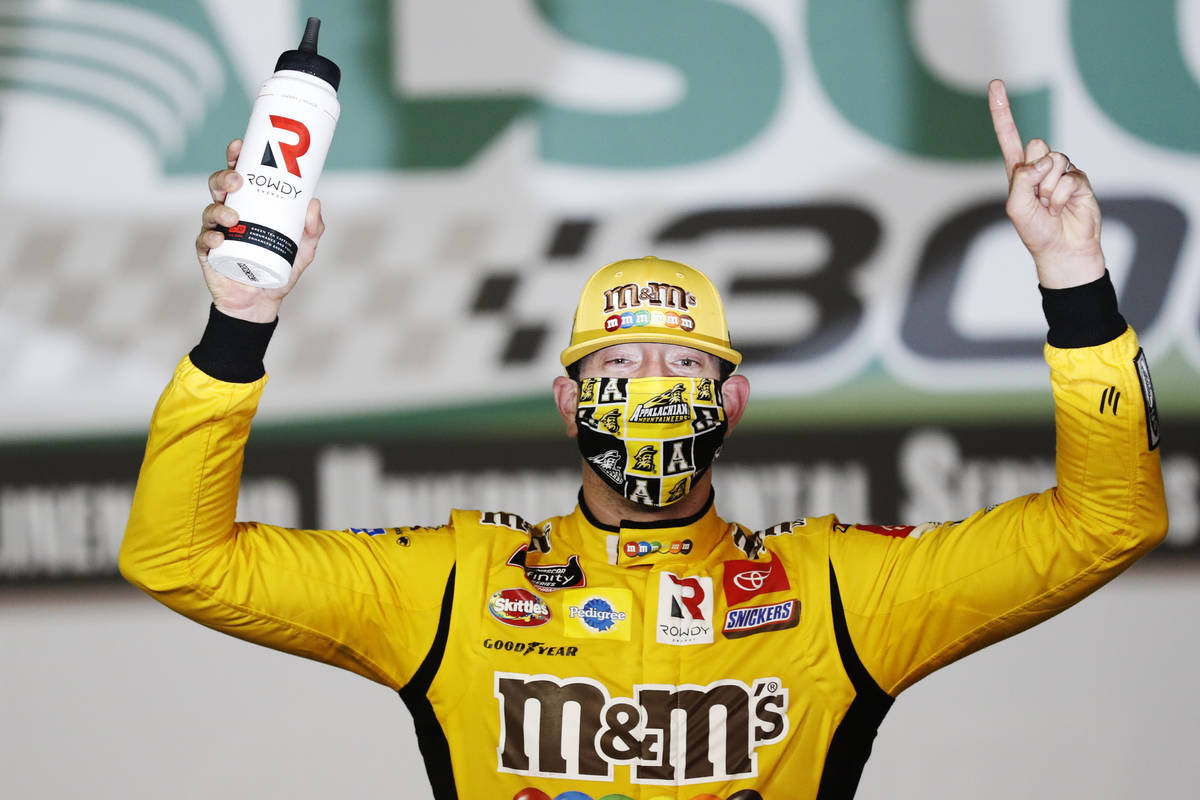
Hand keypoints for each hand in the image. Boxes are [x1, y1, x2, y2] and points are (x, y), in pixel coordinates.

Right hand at [195, 139, 325, 322]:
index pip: (239, 175)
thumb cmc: (280, 270)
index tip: (239, 145)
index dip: (235, 157)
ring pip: (210, 210)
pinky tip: (219, 239)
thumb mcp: (303, 249)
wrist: (263, 303)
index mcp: (249, 206)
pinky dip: (210, 237)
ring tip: (233, 216)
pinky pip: (203, 240)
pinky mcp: (207, 253)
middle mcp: (230, 213)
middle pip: (219, 186)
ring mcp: (216, 232)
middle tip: (237, 180)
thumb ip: (313, 229)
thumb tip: (314, 203)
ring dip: (219, 209)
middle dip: (224, 177)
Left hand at [989, 79, 1104, 288]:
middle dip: (1034, 172)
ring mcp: (1060, 171)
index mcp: (1018, 171)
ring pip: (1054, 159)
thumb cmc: (1035, 230)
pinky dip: (1062, 194)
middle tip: (1037, 197)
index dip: (1002, 111)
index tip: (996, 84)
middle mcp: (1038, 166)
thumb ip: (1022, 178)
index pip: (1008, 136)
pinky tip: (1063, 207)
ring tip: (1050, 205)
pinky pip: (1069, 176)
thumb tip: (1042, 158)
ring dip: (1049, 187)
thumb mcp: (1017, 206)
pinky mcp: (1079, 179)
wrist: (1063, 249)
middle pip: (1036, 146)